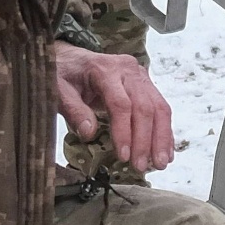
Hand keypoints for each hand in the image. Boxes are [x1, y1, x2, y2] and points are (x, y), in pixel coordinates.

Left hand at [53, 44, 176, 171]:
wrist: (71, 59)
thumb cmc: (63, 74)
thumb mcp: (58, 90)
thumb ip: (73, 110)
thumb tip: (89, 133)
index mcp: (105, 69)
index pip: (121, 104)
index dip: (124, 132)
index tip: (123, 156)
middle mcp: (128, 70)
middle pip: (144, 106)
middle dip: (145, 140)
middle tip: (141, 166)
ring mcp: (140, 76)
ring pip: (159, 108)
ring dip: (161, 138)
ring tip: (160, 164)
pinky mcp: (147, 85)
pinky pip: (161, 108)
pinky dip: (164, 132)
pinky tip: (166, 152)